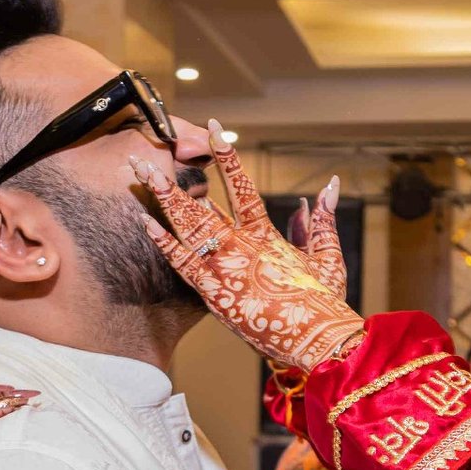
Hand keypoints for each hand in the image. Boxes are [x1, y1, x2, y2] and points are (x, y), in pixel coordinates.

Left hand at [133, 123, 363, 370]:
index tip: (213, 129)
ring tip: (140, 175)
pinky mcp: (214, 294)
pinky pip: (182, 264)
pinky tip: (145, 222)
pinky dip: (164, 243)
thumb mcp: (327, 258)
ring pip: (187, 228)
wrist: (316, 340)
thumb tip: (330, 186)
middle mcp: (241, 246)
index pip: (241, 186)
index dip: (226, 155)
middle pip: (199, 205)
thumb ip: (322, 221)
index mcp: (266, 235)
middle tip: (146, 154)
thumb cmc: (324, 303)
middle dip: (172, 179)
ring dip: (162, 200)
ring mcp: (224, 269)